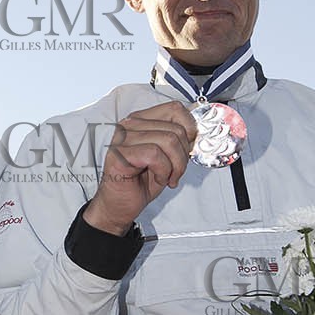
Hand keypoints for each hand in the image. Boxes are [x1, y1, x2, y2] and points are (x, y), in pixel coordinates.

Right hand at [83, 103, 196, 235]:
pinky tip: (157, 178)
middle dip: (183, 156)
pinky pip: (155, 155)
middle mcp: (130, 125)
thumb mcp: (166, 157)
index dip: (189, 129)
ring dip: (175, 166)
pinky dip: (163, 171)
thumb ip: (177, 140)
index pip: (175, 109)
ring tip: (166, 176)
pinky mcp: (120, 154)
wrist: (120, 205)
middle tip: (175, 171)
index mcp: (141, 121)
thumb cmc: (140, 182)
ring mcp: (123, 138)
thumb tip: (195, 132)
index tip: (187, 147)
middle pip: (176, 129)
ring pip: (168, 140)